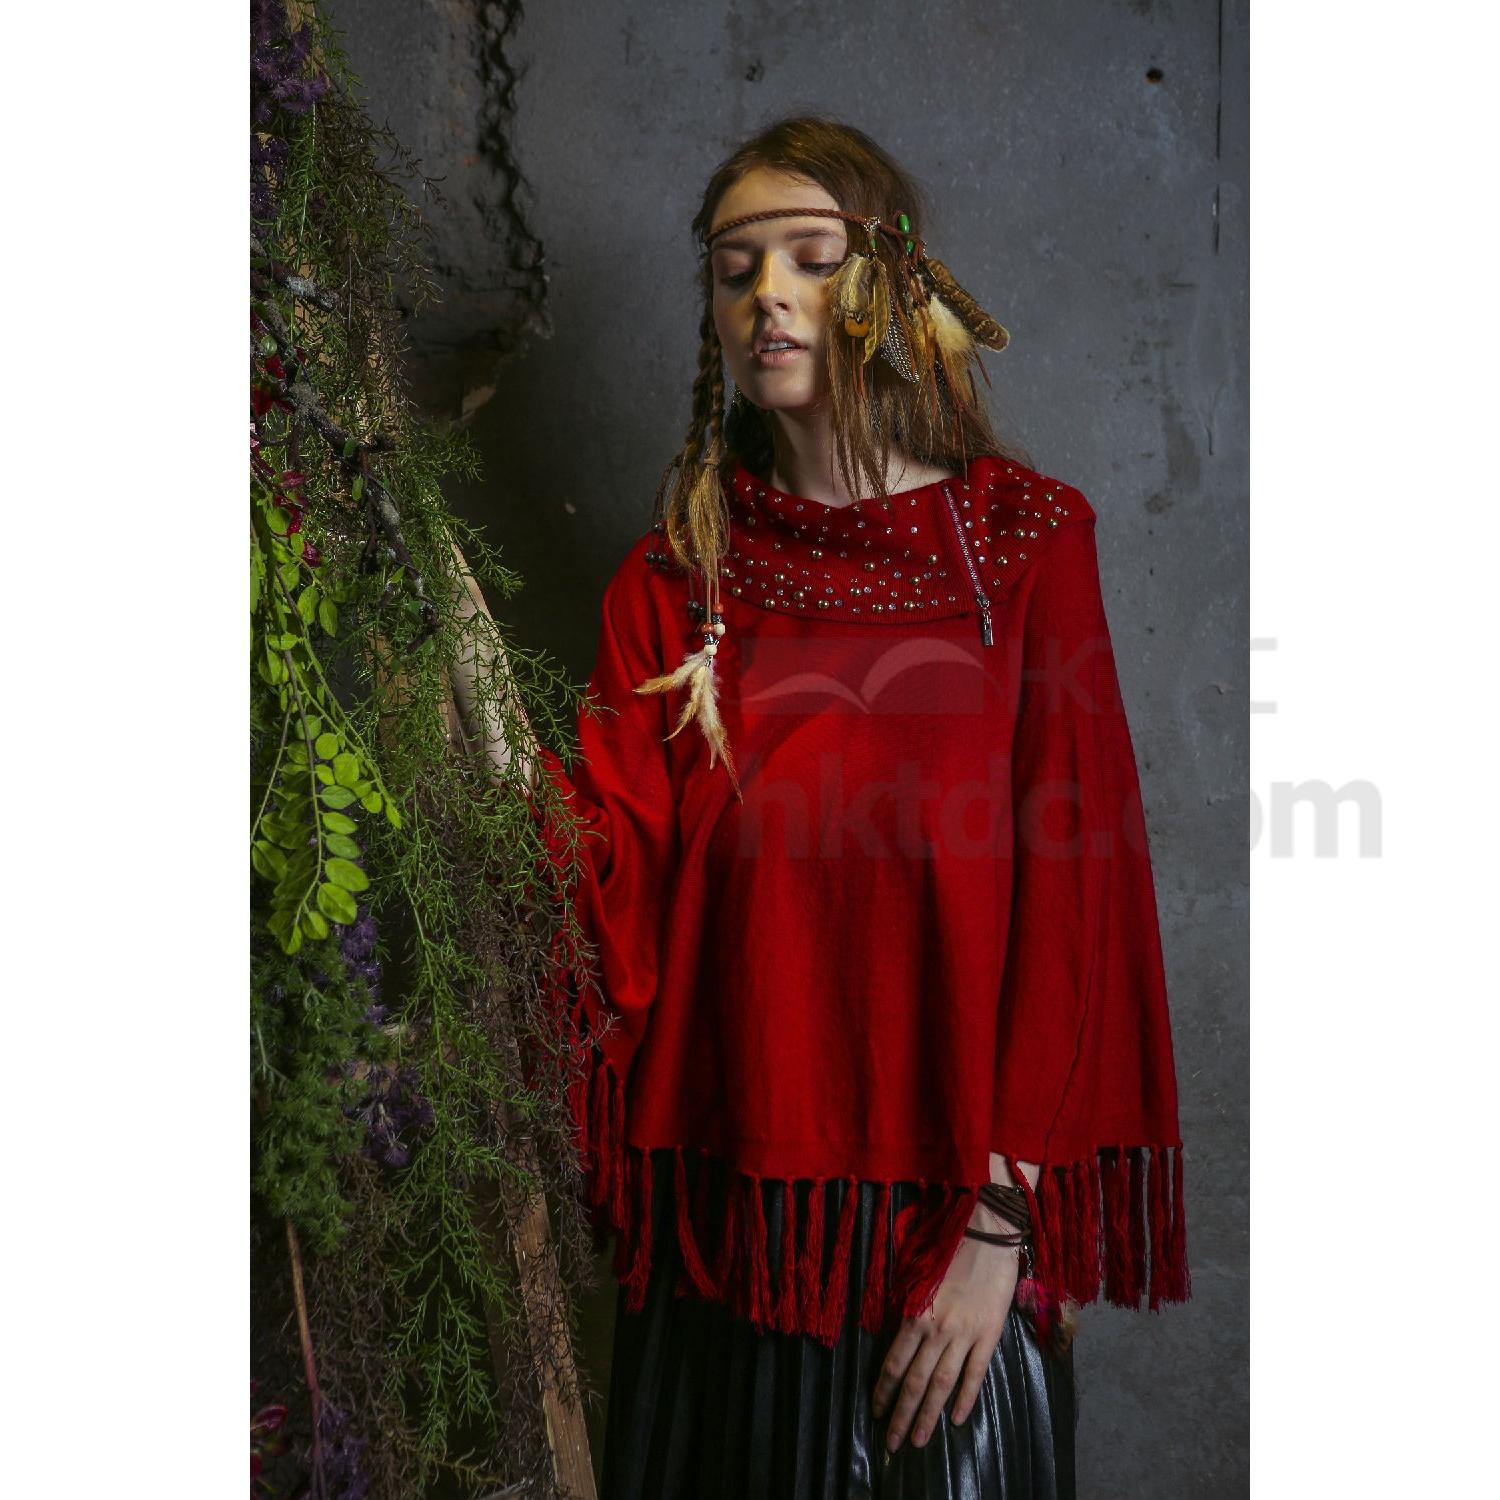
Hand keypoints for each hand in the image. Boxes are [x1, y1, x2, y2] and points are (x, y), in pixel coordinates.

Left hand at [871, 1216, 1020, 1451]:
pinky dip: (965, 1399)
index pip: (893, 1363)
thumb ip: (908, 1309)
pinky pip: (975, 1374)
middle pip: (914, 1382)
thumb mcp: (918, 1278)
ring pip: (942, 1385)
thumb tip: (896, 1339)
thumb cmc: (949, 1248)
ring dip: (928, 1416)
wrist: (987, 1232)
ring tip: (918, 1441)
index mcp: (914, 1313)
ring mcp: (964, 1335)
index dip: (883, 1390)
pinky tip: (957, 1420)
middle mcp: (936, 1330)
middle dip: (900, 1415)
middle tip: (891, 1443)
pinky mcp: (989, 1335)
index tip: (875, 1412)